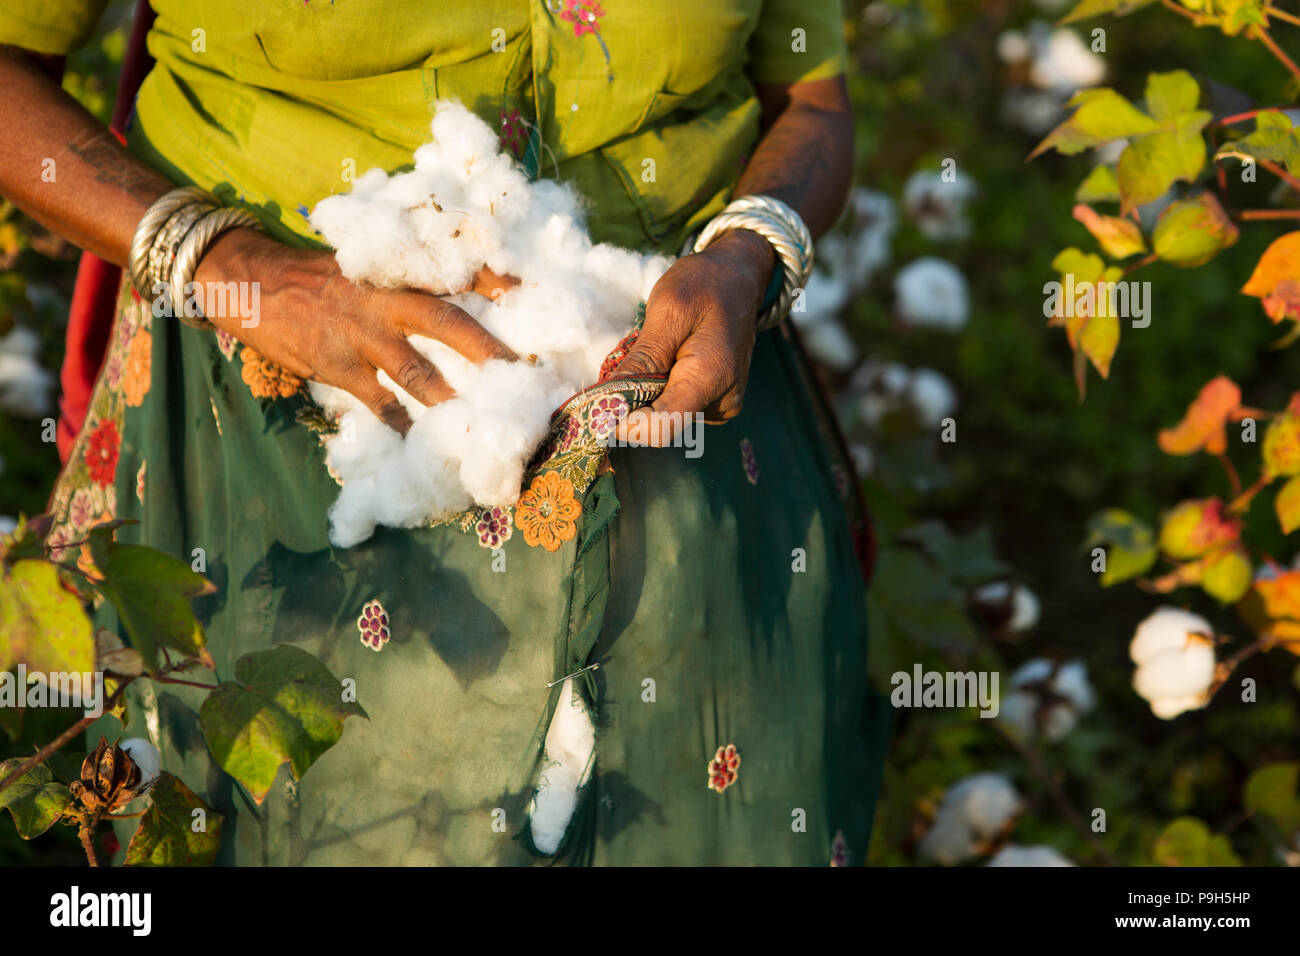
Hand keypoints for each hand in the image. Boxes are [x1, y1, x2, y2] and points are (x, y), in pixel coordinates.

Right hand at [193, 228, 517, 433]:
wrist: (248, 280)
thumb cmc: (313, 275)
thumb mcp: (361, 263)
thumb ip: (403, 279)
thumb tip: (452, 299)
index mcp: (395, 270)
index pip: (454, 269)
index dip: (494, 279)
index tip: (530, 294)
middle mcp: (385, 300)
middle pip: (449, 323)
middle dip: (490, 350)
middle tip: (527, 374)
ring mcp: (361, 336)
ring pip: (419, 372)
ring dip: (455, 399)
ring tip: (487, 422)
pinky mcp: (338, 367)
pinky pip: (380, 404)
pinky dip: (404, 425)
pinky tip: (428, 444)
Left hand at [614, 228, 774, 444]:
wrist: (739, 278)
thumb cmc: (702, 286)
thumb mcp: (667, 310)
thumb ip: (643, 359)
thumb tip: (610, 401)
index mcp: (711, 377)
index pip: (661, 428)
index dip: (624, 424)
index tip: (598, 404)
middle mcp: (723, 401)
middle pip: (662, 426)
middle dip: (633, 405)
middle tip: (623, 365)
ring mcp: (722, 405)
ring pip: (667, 418)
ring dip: (647, 395)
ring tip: (656, 355)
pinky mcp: (717, 404)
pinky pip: (678, 409)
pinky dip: (662, 392)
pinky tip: (669, 363)